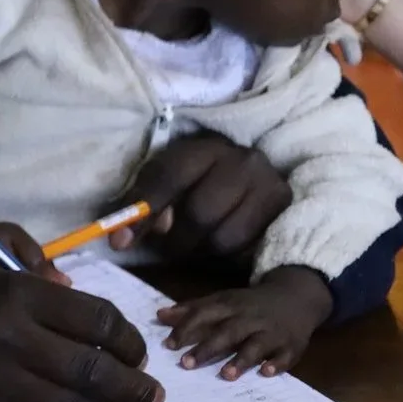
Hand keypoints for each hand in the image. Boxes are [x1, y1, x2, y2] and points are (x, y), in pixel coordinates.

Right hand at [0, 262, 162, 401]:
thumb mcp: (2, 277)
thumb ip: (54, 304)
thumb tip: (114, 339)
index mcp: (16, 295)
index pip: (98, 323)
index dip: (132, 341)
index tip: (139, 351)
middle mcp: (9, 340)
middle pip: (95, 371)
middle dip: (136, 387)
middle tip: (153, 392)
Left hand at [132, 135, 291, 260]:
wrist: (253, 173)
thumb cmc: (198, 177)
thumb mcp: (164, 179)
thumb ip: (144, 204)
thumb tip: (123, 238)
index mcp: (204, 147)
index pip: (168, 178)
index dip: (142, 212)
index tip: (118, 241)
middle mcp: (243, 161)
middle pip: (199, 215)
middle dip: (174, 240)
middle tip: (164, 246)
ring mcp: (270, 185)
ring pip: (223, 239)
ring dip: (200, 250)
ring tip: (193, 242)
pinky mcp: (284, 212)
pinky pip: (246, 250)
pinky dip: (225, 255)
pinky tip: (218, 242)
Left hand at [157, 267, 333, 377]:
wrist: (296, 297)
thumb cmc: (250, 304)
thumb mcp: (223, 300)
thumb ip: (192, 309)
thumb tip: (159, 316)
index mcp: (231, 305)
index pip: (205, 315)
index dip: (187, 328)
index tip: (169, 345)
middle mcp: (250, 318)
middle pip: (227, 332)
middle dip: (207, 347)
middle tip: (186, 364)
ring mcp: (273, 332)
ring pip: (256, 345)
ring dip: (242, 359)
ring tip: (226, 375)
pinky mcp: (292, 345)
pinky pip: (285, 355)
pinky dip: (277, 363)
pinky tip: (266, 372)